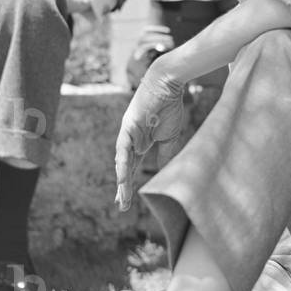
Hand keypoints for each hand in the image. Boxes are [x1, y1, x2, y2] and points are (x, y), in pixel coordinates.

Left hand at [114, 64, 185, 209]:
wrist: (168, 85)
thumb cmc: (169, 107)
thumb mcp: (169, 136)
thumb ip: (164, 153)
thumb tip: (161, 171)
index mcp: (140, 142)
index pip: (132, 167)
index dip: (129, 183)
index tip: (127, 200)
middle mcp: (130, 140)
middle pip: (125, 168)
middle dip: (123, 187)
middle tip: (122, 205)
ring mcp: (127, 134)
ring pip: (122, 161)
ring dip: (122, 180)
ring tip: (122, 197)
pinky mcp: (128, 127)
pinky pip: (123, 149)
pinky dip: (122, 163)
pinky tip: (121, 178)